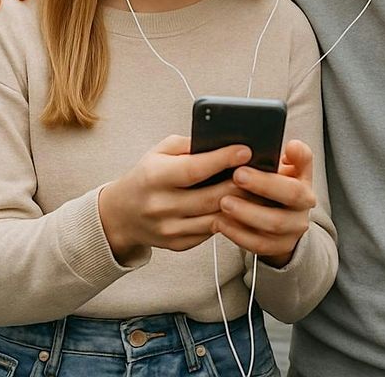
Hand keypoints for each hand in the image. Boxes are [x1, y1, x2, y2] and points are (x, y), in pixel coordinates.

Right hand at [98, 135, 251, 263]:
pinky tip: (243, 207)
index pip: (193, 169)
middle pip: (211, 197)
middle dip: (241, 183)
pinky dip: (229, 219)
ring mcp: (170, 229)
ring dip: (242, 204)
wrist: (122, 214)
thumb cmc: (147, 176)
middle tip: (263, 171)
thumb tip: (222, 141)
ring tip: (259, 190)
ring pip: (217, 218)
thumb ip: (188, 145)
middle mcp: (161, 206)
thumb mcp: (159, 152)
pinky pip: (212, 231)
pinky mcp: (179, 244)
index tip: (245, 150)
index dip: (221, 159)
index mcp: (154, 177)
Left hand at [214, 140, 316, 267]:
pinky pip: (259, 243)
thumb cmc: (275, 190)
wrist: (282, 226)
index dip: (297, 157)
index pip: (305, 165)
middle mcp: (304, 207)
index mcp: (305, 181)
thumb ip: (291, 156)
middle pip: (291, 195)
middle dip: (263, 184)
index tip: (280, 151)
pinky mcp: (279, 248)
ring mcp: (293, 230)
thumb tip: (292, 146)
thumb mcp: (286, 171)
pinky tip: (221, 223)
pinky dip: (238, 234)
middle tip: (237, 175)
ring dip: (247, 212)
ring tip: (224, 202)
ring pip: (274, 223)